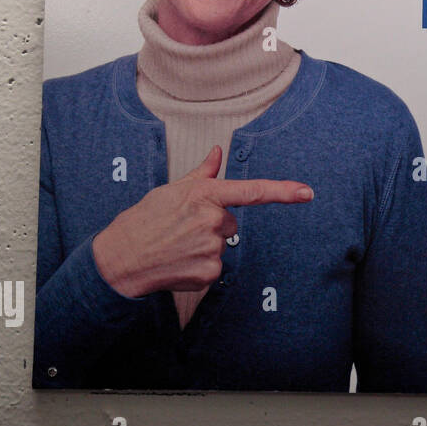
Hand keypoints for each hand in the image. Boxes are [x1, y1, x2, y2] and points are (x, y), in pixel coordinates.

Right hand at [91, 145, 313, 297]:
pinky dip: (200, 267)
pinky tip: (179, 262)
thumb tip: (218, 152)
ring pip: (222, 245)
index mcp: (205, 195)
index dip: (283, 191)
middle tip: (182, 229)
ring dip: (204, 246)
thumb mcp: (171, 190)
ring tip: (177, 246)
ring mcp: (212, 248)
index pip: (252, 191)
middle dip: (212, 225)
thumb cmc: (144, 220)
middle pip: (231, 223)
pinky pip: (216, 268)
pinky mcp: (210, 273)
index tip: (307, 192)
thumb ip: (202, 174)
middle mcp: (212, 220)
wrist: (119, 259)